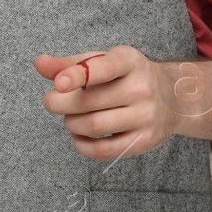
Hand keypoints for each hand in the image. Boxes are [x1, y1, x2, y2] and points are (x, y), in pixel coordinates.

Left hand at [34, 46, 177, 160]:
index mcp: (130, 61)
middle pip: (91, 101)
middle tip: (52, 101)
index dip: (78, 75)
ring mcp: (146, 116)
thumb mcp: (102, 61)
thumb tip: (39, 64)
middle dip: (61, 103)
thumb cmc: (126, 76)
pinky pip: (105, 150)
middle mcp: (142, 88)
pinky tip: (78, 136)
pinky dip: (82, 145)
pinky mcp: (144, 140)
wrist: (172, 97)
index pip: (104, 67)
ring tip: (69, 118)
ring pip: (95, 126)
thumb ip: (70, 64)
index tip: (58, 84)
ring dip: (71, 123)